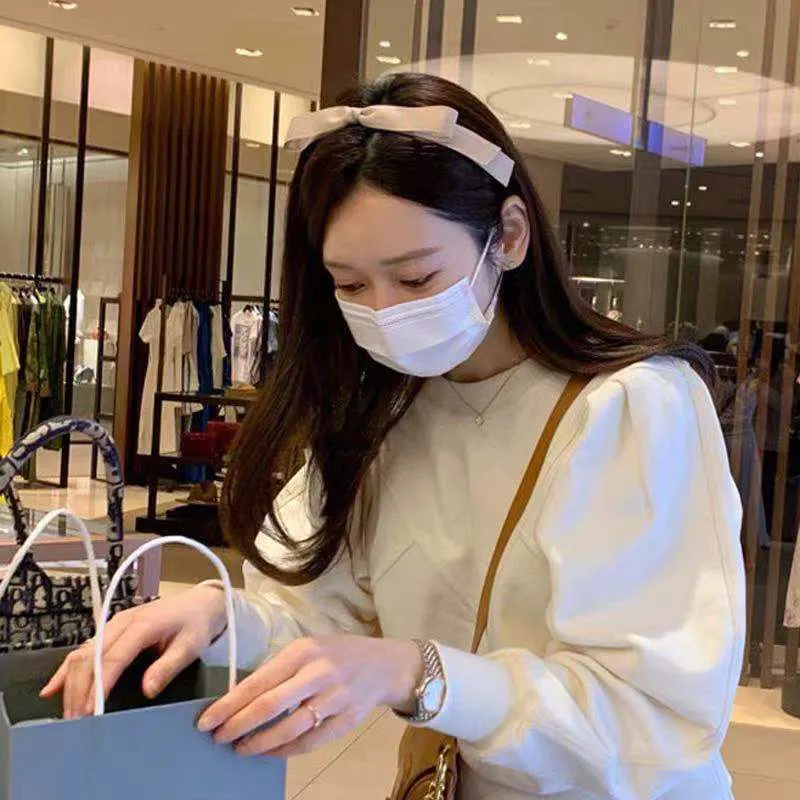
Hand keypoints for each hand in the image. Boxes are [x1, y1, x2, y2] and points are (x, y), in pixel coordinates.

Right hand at [40, 583, 228, 718]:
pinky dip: (67, 670)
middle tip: (76, 721)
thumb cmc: (196, 624)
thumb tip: (148, 689)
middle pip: (91, 656)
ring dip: (71, 684)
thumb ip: (168, 667)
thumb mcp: (191, 645)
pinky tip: (53, 688)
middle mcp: (123, 622)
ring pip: (82, 653)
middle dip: (80, 690)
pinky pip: (84, 649)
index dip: (100, 685)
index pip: (114, 657)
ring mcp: (114, 624)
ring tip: (69, 713)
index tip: (91, 711)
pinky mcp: (111, 631)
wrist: (201, 603)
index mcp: (143, 624)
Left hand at [196, 636, 421, 757]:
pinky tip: (270, 752)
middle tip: (218, 738)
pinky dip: (286, 751)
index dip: (230, 704)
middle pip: (271, 705)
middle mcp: (319, 672)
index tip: (207, 720)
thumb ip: (280, 670)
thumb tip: (241, 698)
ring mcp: (335, 698)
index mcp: (304, 651)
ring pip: (290, 728)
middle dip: (238, 725)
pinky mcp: (347, 720)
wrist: (384, 665)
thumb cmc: (337, 654)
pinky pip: (311, 742)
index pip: (259, 680)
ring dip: (260, 743)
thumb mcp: (309, 648)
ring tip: (241, 748)